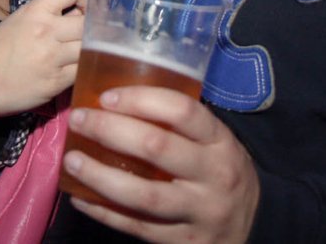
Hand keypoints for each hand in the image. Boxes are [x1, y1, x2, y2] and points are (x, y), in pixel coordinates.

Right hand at [0, 0, 86, 116]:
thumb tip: (80, 14)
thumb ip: (50, 14)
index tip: (80, 7)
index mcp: (35, 11)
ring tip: (76, 53)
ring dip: (88, 49)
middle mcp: (45, 32)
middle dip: (92, 26)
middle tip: (83, 34)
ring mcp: (51, 59)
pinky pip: (82, 71)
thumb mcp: (20, 19)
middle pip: (90, 20)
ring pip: (91, 47)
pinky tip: (69, 69)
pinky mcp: (54, 83)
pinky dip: (81, 69)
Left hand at [61, 86, 259, 242]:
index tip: (108, 96)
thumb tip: (121, 98)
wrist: (255, 225)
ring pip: (143, 195)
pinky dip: (104, 212)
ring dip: (100, 176)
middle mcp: (212, 175)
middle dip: (111, 131)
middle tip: (79, 119)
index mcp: (221, 142)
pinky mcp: (181, 242)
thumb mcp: (216, 142)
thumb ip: (181, 125)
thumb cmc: (222, 170)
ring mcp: (197, 212)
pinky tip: (80, 195)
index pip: (183, 112)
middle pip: (157, 148)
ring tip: (71, 159)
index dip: (142, 100)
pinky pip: (136, 227)